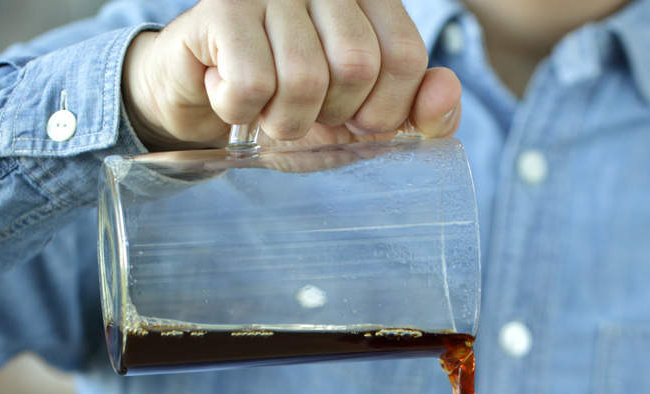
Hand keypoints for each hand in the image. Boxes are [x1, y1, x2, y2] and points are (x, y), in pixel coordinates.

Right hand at [122, 0, 461, 150]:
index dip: (383, 109)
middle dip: (329, 115)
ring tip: (265, 105)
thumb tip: (447, 92)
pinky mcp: (222, 7)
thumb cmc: (287, 106)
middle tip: (301, 111)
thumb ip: (417, 115)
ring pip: (304, 78)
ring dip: (282, 119)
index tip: (352, 118)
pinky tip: (230, 92)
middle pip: (357, 67)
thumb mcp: (359, 126)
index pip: (406, 56)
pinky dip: (240, 109)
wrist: (202, 99)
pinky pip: (253, 82)